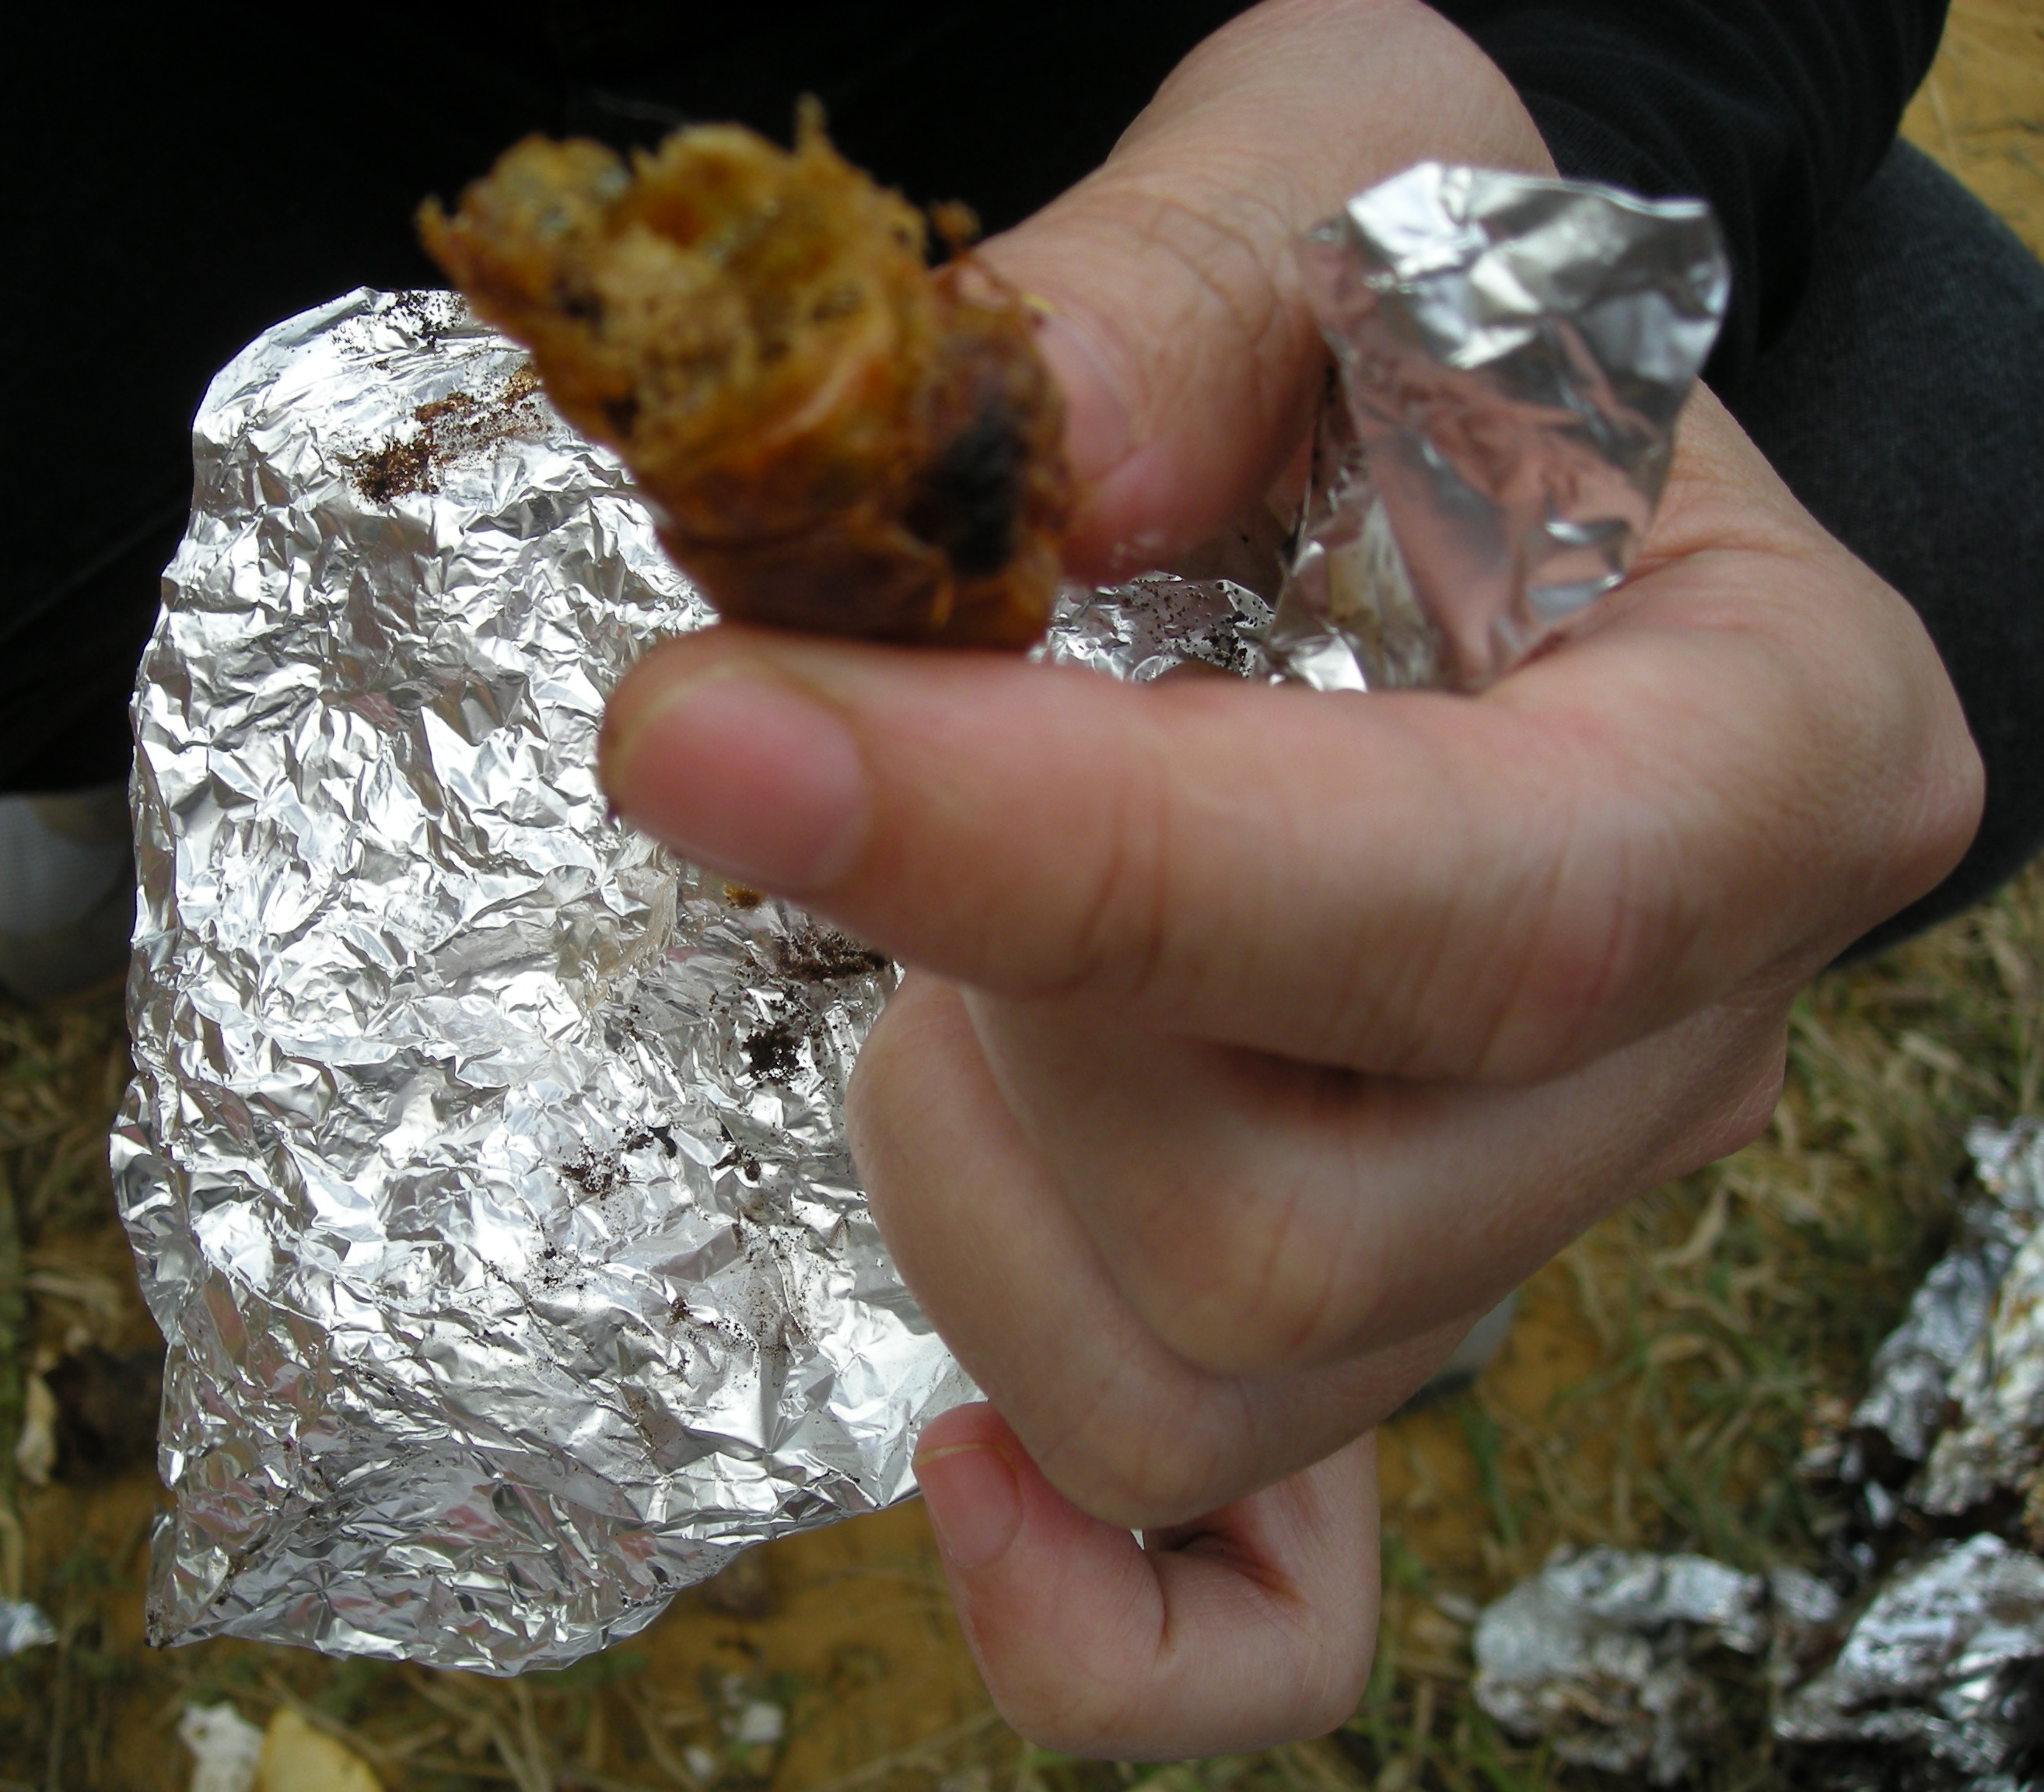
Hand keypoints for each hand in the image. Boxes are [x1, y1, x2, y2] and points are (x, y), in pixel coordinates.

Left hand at [596, 0, 1984, 1756]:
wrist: (1462, 439)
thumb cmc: (1415, 307)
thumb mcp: (1328, 190)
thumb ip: (1159, 317)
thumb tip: (952, 504)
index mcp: (1763, 756)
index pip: (1449, 914)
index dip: (1056, 860)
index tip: (703, 735)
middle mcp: (1679, 1049)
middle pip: (1292, 1222)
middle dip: (988, 999)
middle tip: (893, 769)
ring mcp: (1532, 1229)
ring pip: (1195, 1388)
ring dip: (962, 1167)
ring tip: (959, 942)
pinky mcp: (1383, 1330)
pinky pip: (1263, 1617)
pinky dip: (1083, 1610)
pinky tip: (950, 1463)